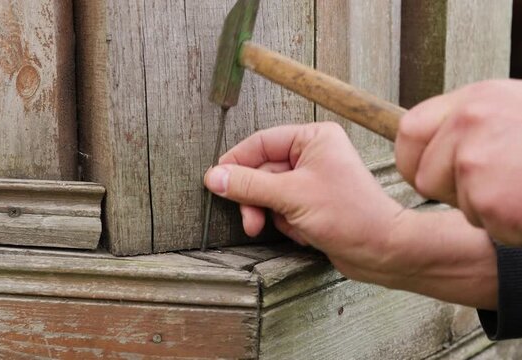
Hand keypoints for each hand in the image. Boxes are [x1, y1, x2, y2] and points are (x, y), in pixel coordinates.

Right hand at [204, 122, 404, 282]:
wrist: (382, 251)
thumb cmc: (351, 216)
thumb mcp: (291, 196)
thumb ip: (249, 185)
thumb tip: (215, 176)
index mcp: (313, 138)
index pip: (261, 143)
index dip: (236, 163)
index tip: (216, 181)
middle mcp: (312, 155)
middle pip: (262, 171)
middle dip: (256, 199)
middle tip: (251, 220)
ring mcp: (312, 180)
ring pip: (268, 193)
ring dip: (272, 214)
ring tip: (285, 227)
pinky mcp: (312, 202)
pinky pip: (281, 208)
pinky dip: (285, 223)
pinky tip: (303, 232)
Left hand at [396, 79, 521, 245]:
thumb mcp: (516, 112)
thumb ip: (474, 125)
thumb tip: (433, 147)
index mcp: (476, 99)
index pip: (409, 131)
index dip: (415, 159)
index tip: (428, 172)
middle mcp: (470, 124)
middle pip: (425, 176)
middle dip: (453, 191)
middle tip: (499, 185)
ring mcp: (478, 162)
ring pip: (458, 205)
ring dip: (490, 209)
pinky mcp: (492, 200)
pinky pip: (488, 226)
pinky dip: (513, 227)